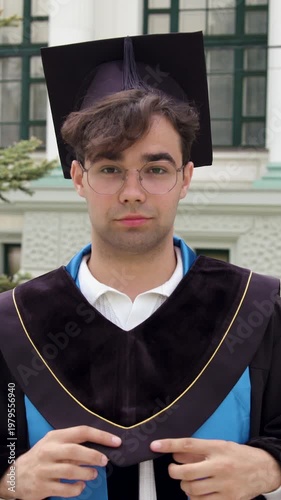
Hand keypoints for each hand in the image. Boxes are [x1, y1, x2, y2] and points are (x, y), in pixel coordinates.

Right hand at [0, 425, 120, 499]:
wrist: (16, 475)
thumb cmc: (41, 457)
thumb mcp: (54, 445)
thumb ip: (73, 444)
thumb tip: (99, 447)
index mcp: (55, 437)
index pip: (81, 432)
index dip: (101, 436)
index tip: (116, 441)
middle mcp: (50, 451)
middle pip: (76, 451)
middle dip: (94, 456)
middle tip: (104, 461)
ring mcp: (45, 469)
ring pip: (71, 471)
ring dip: (87, 473)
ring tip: (93, 474)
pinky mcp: (43, 486)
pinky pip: (65, 489)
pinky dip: (77, 489)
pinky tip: (81, 486)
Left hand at [150, 437, 280, 499]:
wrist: (262, 469)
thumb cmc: (238, 456)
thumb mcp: (219, 445)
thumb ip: (197, 450)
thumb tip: (175, 453)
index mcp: (216, 448)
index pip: (188, 445)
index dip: (169, 445)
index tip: (155, 446)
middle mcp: (219, 466)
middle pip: (186, 472)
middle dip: (174, 472)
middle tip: (174, 470)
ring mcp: (224, 485)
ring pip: (192, 489)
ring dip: (185, 486)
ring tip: (189, 481)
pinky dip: (195, 498)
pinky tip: (199, 492)